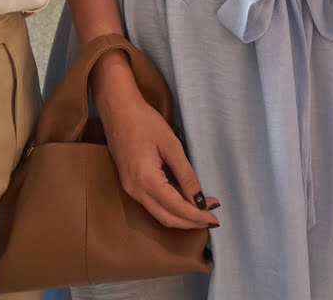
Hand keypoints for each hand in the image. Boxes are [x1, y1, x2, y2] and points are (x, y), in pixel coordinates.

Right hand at [97, 81, 220, 230]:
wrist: (118, 111)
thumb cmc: (144, 122)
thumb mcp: (172, 146)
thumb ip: (186, 175)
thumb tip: (199, 200)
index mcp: (146, 181)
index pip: (177, 208)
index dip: (197, 216)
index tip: (214, 217)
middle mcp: (135, 191)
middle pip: (167, 218)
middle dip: (190, 221)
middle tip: (212, 218)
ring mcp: (130, 189)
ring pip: (159, 214)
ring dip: (181, 217)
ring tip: (202, 210)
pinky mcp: (130, 184)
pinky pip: (152, 205)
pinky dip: (170, 208)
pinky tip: (184, 201)